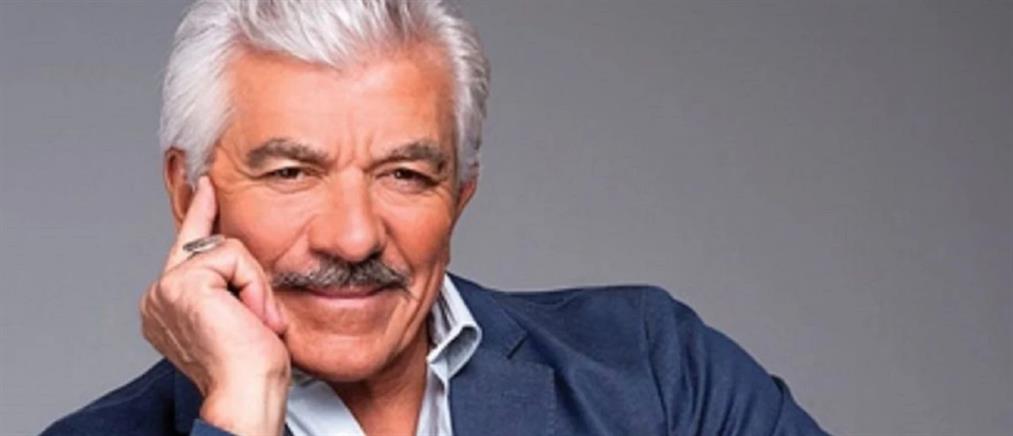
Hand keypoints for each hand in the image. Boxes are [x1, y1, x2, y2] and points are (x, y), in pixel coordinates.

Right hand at [140, 176, 288, 435]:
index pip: (186, 250)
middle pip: (214, 247)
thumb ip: (230, 284)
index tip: (208, 184)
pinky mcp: (182, 283)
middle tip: (259, 322)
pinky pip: (234, 256)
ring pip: (228, 250)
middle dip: (250, 278)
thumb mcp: (241, 316)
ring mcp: (165, 289)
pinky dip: (254, 287)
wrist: (247, 395)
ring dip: (256, 288)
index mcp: (166, 308)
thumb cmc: (251, 369)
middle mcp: (157, 298)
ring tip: (256, 326)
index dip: (200, 215)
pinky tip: (252, 319)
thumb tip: (236, 251)